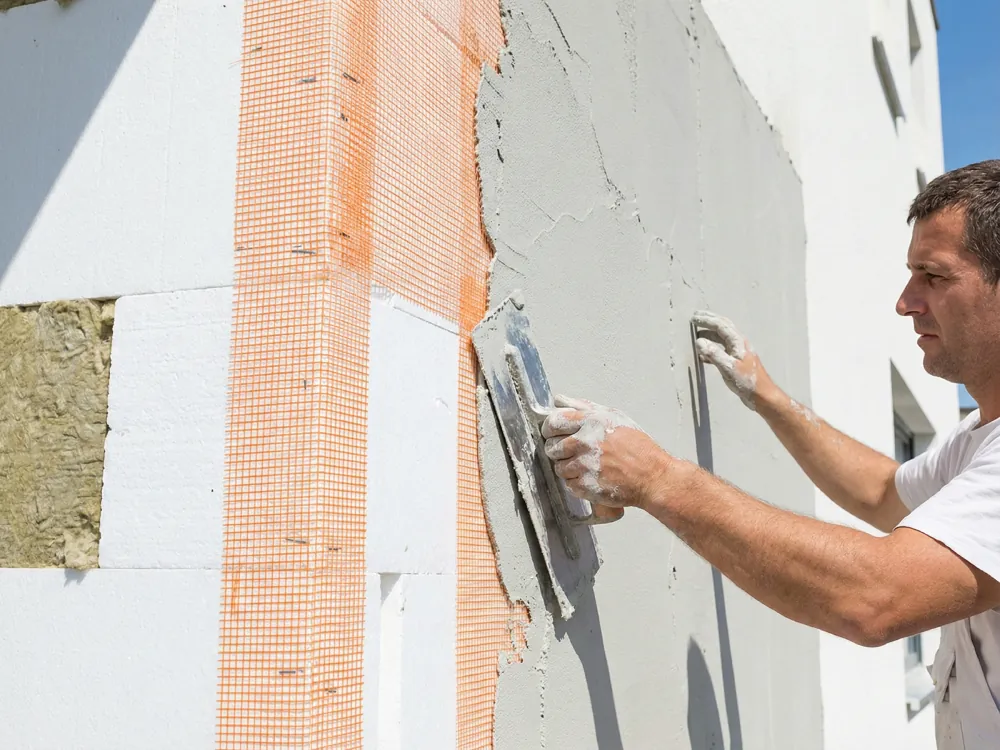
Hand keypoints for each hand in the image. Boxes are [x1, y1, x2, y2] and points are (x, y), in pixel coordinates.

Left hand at [541, 396, 668, 511]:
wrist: (652, 477)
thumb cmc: (637, 447)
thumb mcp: (613, 417)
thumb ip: (584, 407)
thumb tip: (558, 400)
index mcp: (591, 422)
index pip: (554, 422)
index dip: (549, 429)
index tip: (552, 434)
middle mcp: (585, 442)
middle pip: (552, 447)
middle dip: (558, 450)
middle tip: (573, 453)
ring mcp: (584, 465)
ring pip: (559, 467)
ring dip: (568, 468)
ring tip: (586, 466)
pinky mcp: (585, 485)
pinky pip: (568, 484)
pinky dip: (576, 483)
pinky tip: (592, 477)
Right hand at [692, 311, 773, 410]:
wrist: (762, 395)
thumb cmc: (748, 382)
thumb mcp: (729, 368)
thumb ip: (714, 354)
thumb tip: (699, 342)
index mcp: (738, 342)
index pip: (721, 326)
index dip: (706, 321)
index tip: (693, 319)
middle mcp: (738, 344)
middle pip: (723, 327)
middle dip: (709, 320)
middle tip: (695, 317)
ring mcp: (737, 352)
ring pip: (721, 338)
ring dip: (709, 334)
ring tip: (696, 333)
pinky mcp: (735, 361)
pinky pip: (721, 350)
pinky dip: (710, 349)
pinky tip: (702, 355)